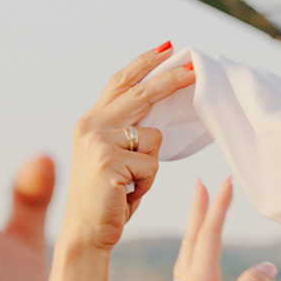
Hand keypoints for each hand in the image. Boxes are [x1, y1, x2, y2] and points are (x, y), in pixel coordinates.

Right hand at [63, 44, 195, 250]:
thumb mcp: (112, 157)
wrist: (84, 232)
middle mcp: (91, 126)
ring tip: (130, 185)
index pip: (120, 83)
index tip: (165, 48)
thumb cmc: (106, 198)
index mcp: (91, 122)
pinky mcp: (109, 162)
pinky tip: (127, 194)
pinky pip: (152, 166)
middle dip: (171, 79)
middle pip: (141, 94)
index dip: (143, 64)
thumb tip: (157, 116)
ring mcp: (99, 142)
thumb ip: (126, 132)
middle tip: (196, 69)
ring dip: (151, 167)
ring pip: (154, 138)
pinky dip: (146, 184)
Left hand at [153, 179, 275, 280]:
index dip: (218, 208)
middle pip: (195, 238)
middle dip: (201, 210)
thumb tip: (267, 265)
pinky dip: (196, 253)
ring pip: (190, 253)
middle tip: (203, 184)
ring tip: (200, 212)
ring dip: (196, 229)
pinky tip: (199, 261)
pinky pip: (191, 270)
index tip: (225, 182)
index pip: (210, 235)